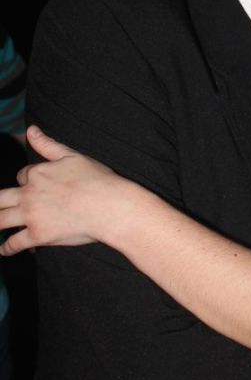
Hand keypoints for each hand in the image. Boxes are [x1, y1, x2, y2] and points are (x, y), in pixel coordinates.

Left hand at [0, 126, 127, 253]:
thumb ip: (48, 145)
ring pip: (1, 220)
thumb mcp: (72, 156)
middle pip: (1, 198)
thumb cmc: (97, 180)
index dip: (25, 182)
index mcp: (37, 173)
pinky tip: (4, 249)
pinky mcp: (38, 235)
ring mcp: (32, 215)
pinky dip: (7, 248)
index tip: (29, 188)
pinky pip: (15, 243)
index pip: (22, 176)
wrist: (110, 206)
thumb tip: (30, 130)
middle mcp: (29, 194)